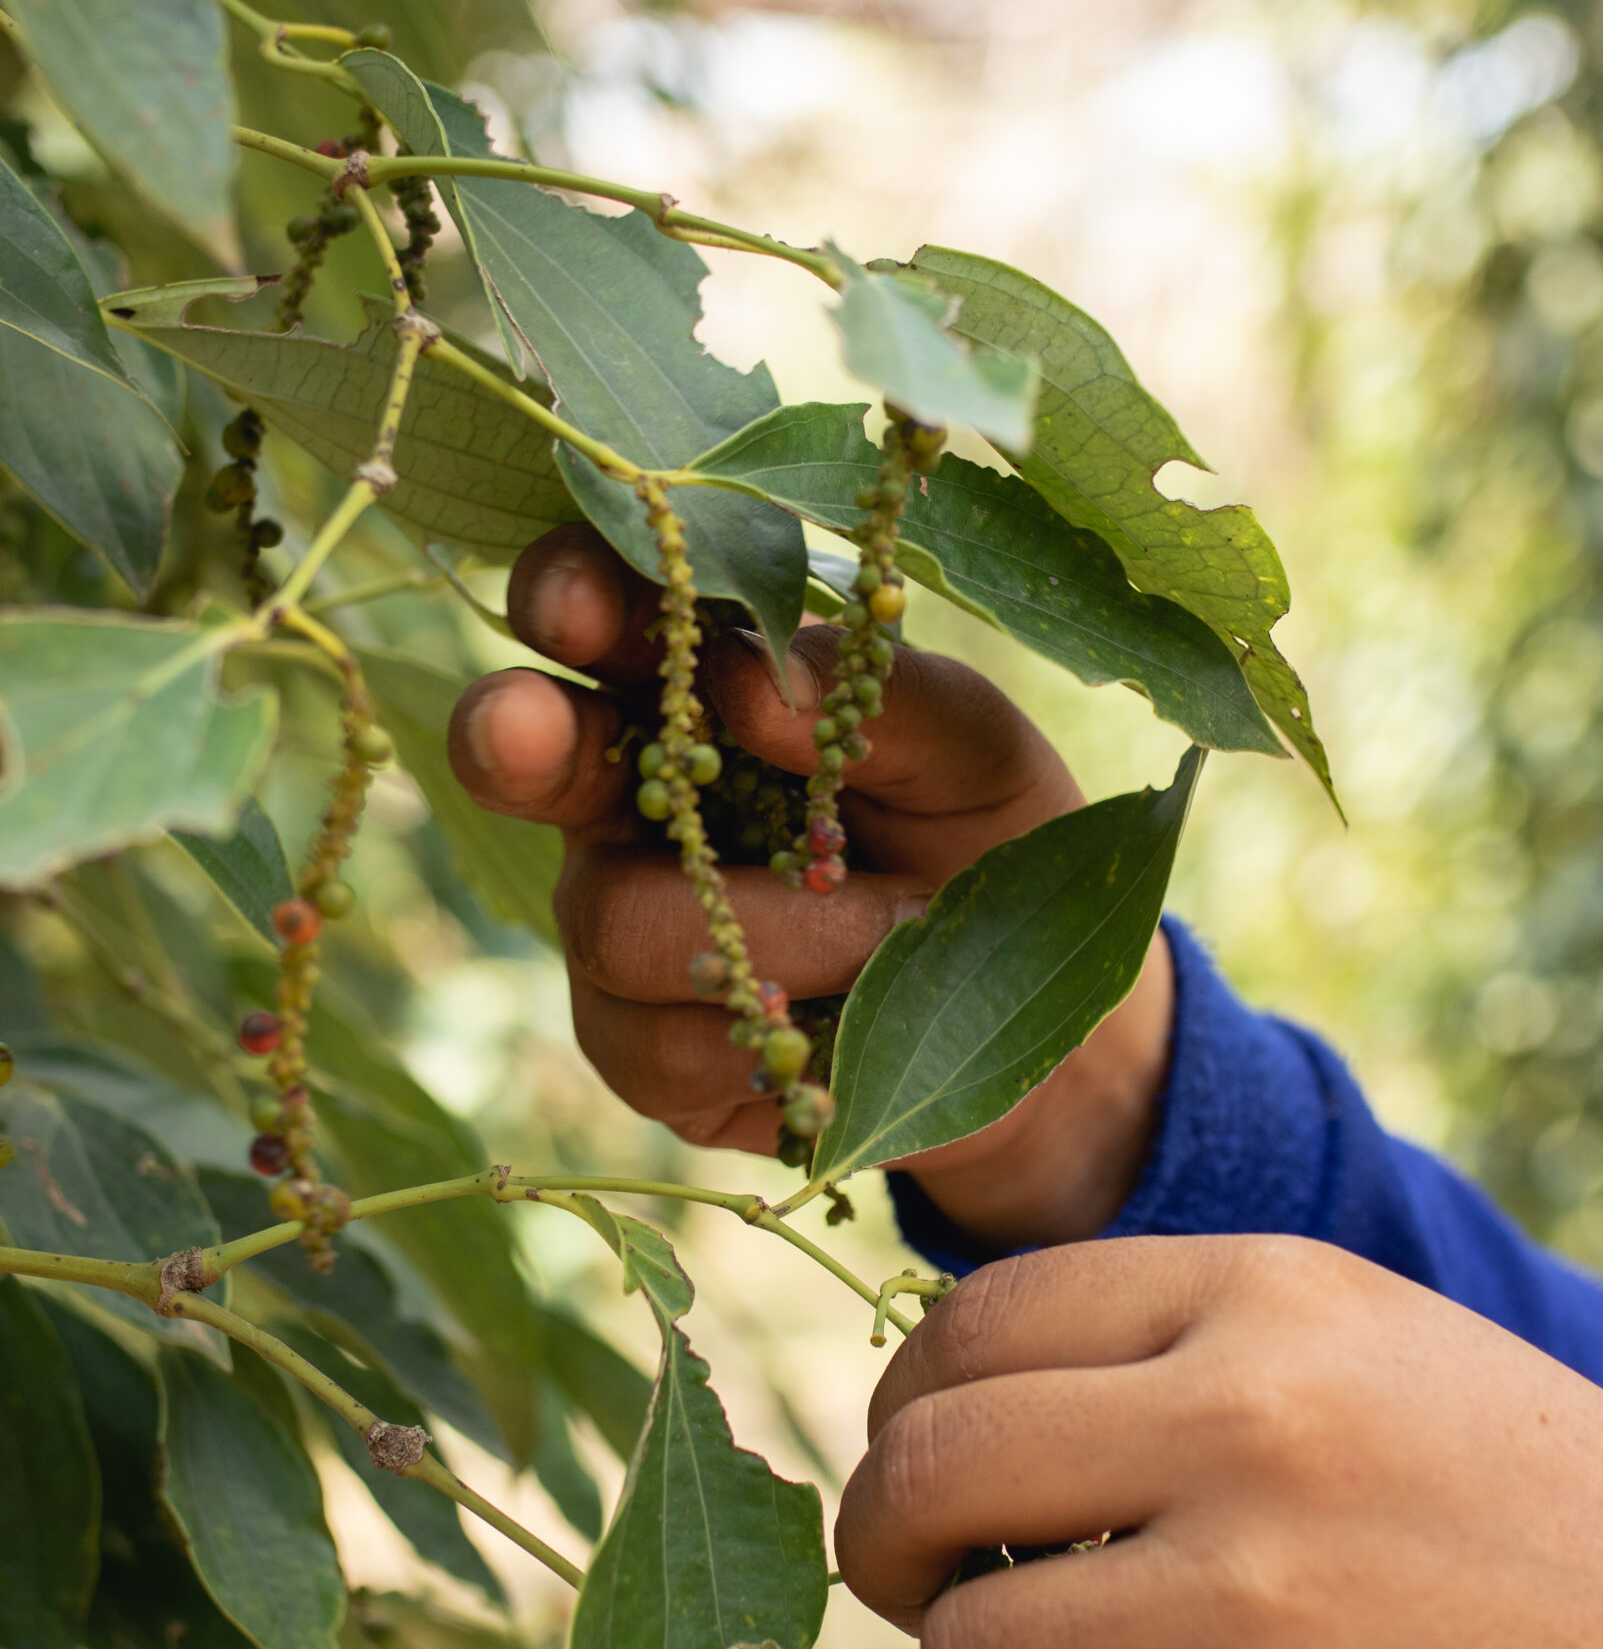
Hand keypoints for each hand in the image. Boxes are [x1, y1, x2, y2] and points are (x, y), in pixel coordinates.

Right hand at [448, 524, 1173, 1248]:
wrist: (1040, 1021)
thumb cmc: (990, 845)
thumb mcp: (977, 753)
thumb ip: (879, 700)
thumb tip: (747, 681)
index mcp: (708, 687)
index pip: (614, 617)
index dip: (576, 599)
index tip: (576, 606)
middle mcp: (636, 797)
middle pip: (523, 752)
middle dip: (517, 737)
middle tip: (520, 732)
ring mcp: (621, 925)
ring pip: (613, 918)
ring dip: (771, 928)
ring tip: (900, 926)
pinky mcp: (642, 1049)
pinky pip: (655, 1044)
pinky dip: (769, 1028)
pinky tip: (844, 1022)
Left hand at [837, 1234, 1602, 1648]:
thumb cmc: (1515, 1504)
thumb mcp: (1360, 1344)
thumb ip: (1165, 1344)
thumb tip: (944, 1403)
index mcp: (1261, 1294)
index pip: (970, 1320)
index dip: (904, 1402)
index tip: (916, 1459)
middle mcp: (1246, 1425)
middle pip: (928, 1473)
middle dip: (881, 1542)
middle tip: (910, 1580)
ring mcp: (1258, 1600)